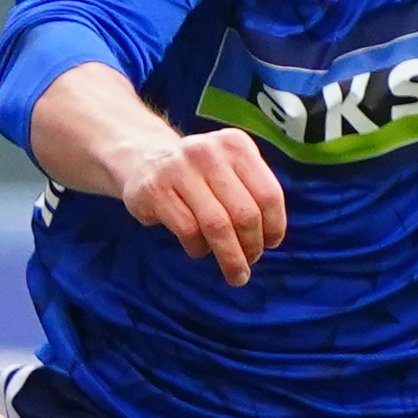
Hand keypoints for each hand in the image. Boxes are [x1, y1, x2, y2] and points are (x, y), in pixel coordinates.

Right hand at [105, 123, 289, 286]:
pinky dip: (199, 248)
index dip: (274, 225)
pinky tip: (199, 249)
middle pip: (244, 213)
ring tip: (235, 273)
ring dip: (230, 257)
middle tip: (250, 262)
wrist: (143, 159)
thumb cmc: (197, 173)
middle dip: (252, 246)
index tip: (271, 243)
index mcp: (235, 145)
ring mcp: (179, 169)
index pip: (268, 193)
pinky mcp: (155, 190)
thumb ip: (251, 191)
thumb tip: (270, 237)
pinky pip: (188, 231)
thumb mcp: (228, 167)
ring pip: (217, 225)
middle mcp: (208, 152)